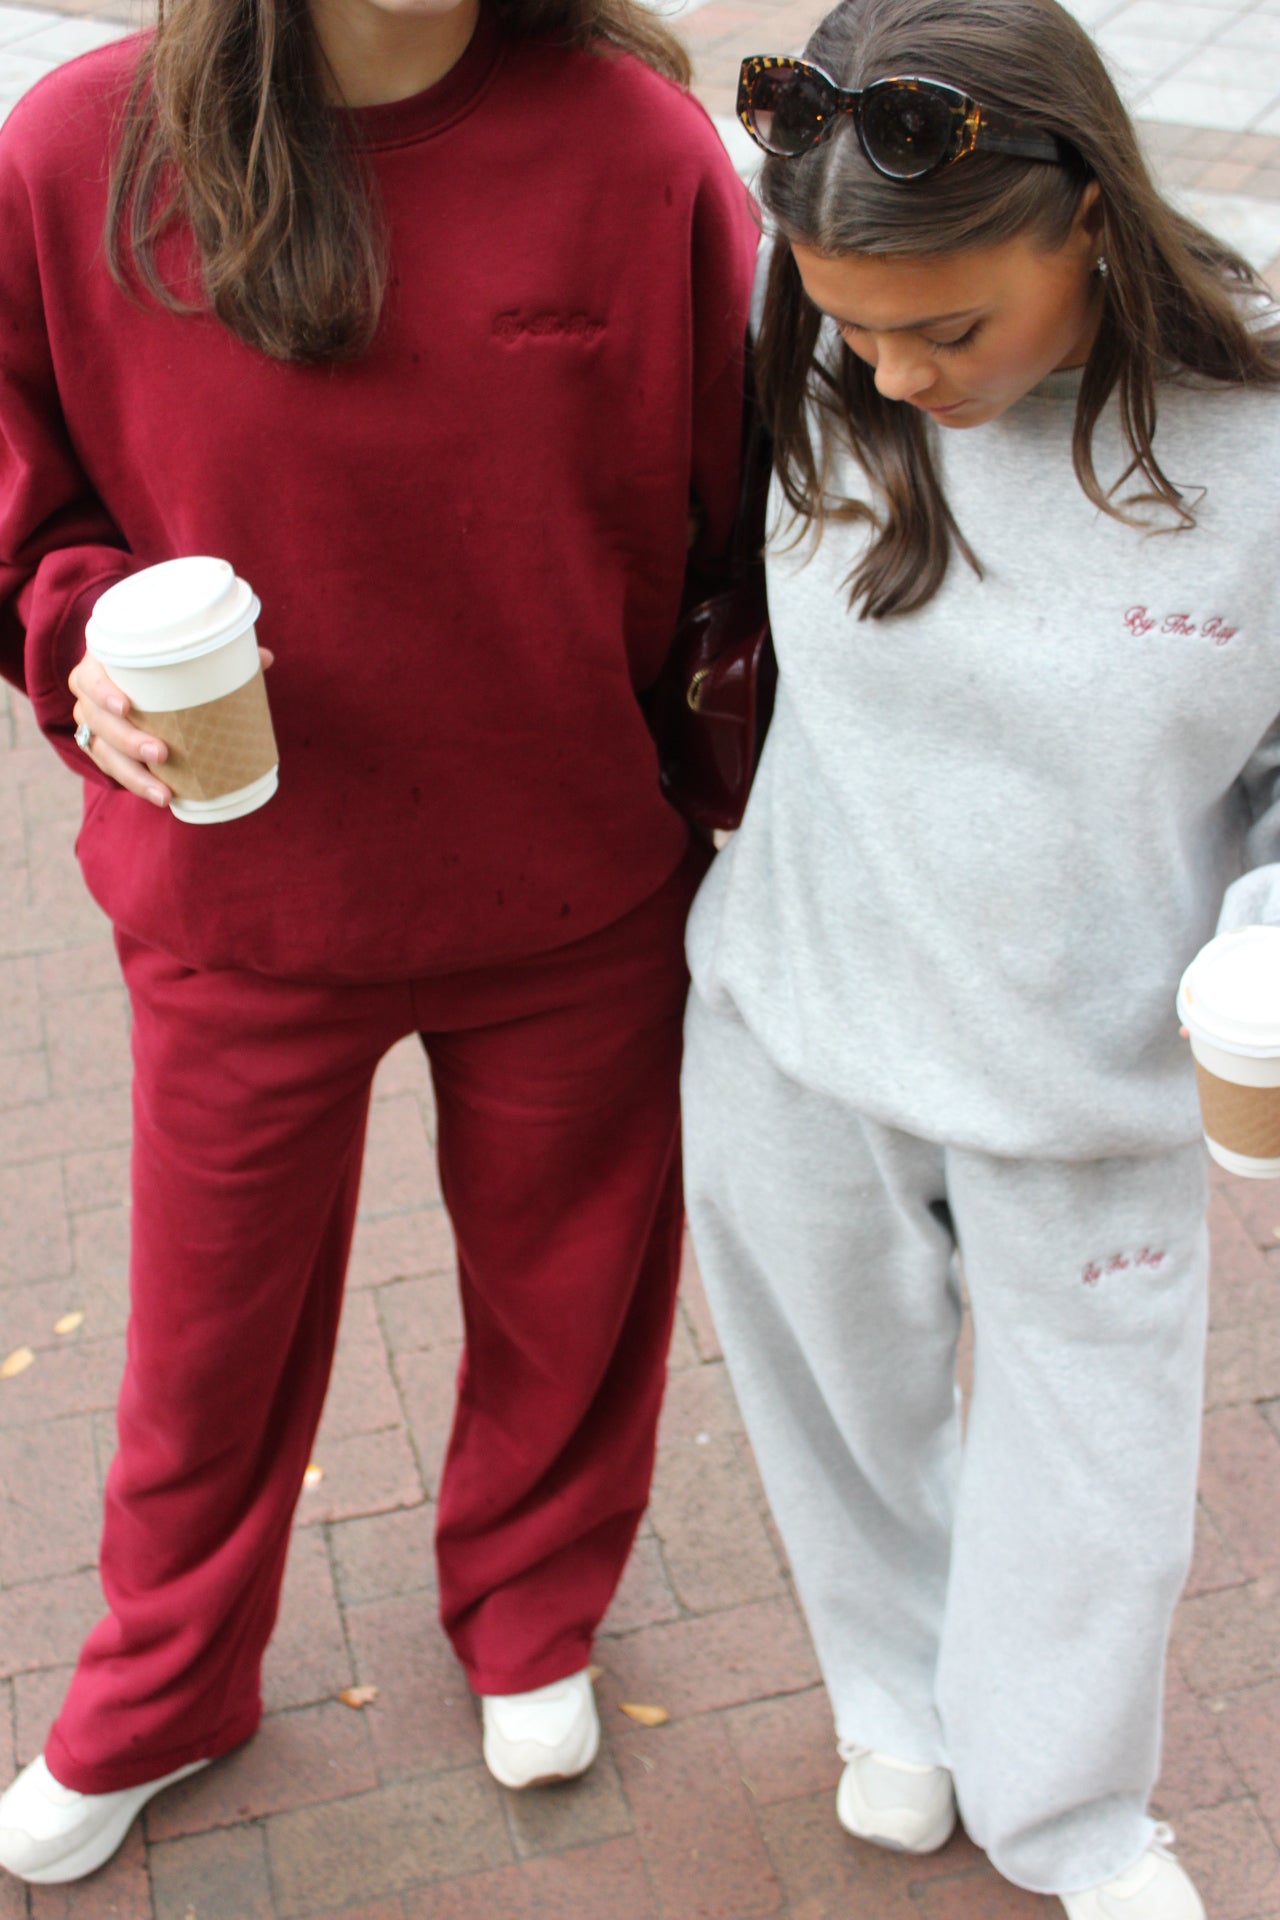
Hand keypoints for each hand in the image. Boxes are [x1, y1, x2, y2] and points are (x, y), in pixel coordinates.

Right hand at [68, 648, 273, 807]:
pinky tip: (161, 796)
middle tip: (161, 753)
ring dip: (133, 774)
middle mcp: (88, 693)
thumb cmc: (159, 658)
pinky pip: (111, 769)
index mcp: (102, 662)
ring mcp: (91, 721)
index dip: (102, 692)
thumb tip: (266, 658)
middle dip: (128, 740)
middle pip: (98, 721)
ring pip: (102, 751)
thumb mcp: (178, 651)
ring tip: (164, 792)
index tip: (126, 707)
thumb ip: (216, 654)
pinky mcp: (101, 746)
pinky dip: (136, 784)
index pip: (90, 676)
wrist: (132, 675)